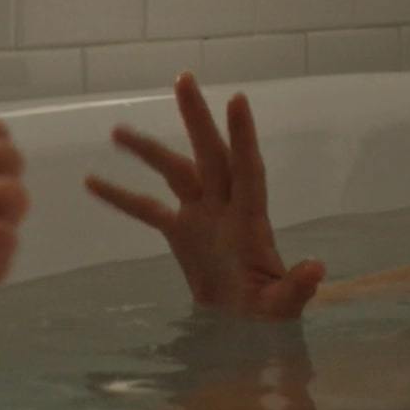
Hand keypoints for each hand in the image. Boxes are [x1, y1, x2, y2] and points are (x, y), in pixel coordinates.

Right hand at [85, 73, 324, 320]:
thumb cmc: (268, 315)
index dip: (242, 138)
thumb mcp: (284, 306)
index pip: (248, 171)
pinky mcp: (180, 233)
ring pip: (175, 172)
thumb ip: (296, 288)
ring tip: (116, 131)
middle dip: (198, 119)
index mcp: (251, 220)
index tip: (237, 100)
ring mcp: (202, 216)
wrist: (243, 330)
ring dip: (148, 151)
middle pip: (211, 155)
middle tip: (184, 79)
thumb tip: (317, 269)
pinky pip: (146, 210)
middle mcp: (226, 207)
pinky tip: (92, 181)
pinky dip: (121, 196)